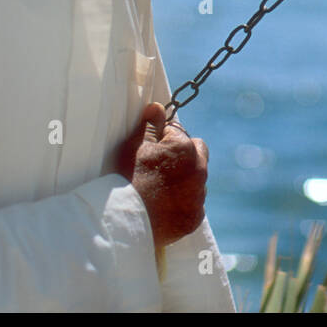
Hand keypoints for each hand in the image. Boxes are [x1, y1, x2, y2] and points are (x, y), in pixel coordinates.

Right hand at [115, 103, 207, 247]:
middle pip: (198, 153)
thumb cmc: (129, 178)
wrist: (127, 219)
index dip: (163, 139)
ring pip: (198, 179)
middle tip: (161, 166)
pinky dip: (184, 203)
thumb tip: (157, 107)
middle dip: (184, 155)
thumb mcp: (136, 147)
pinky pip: (195, 204)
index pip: (178, 132)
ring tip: (161, 188)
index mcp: (186, 148)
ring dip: (186, 179)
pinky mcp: (195, 217)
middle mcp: (200, 170)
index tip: (152, 149)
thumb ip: (150, 126)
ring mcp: (199, 195)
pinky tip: (165, 206)